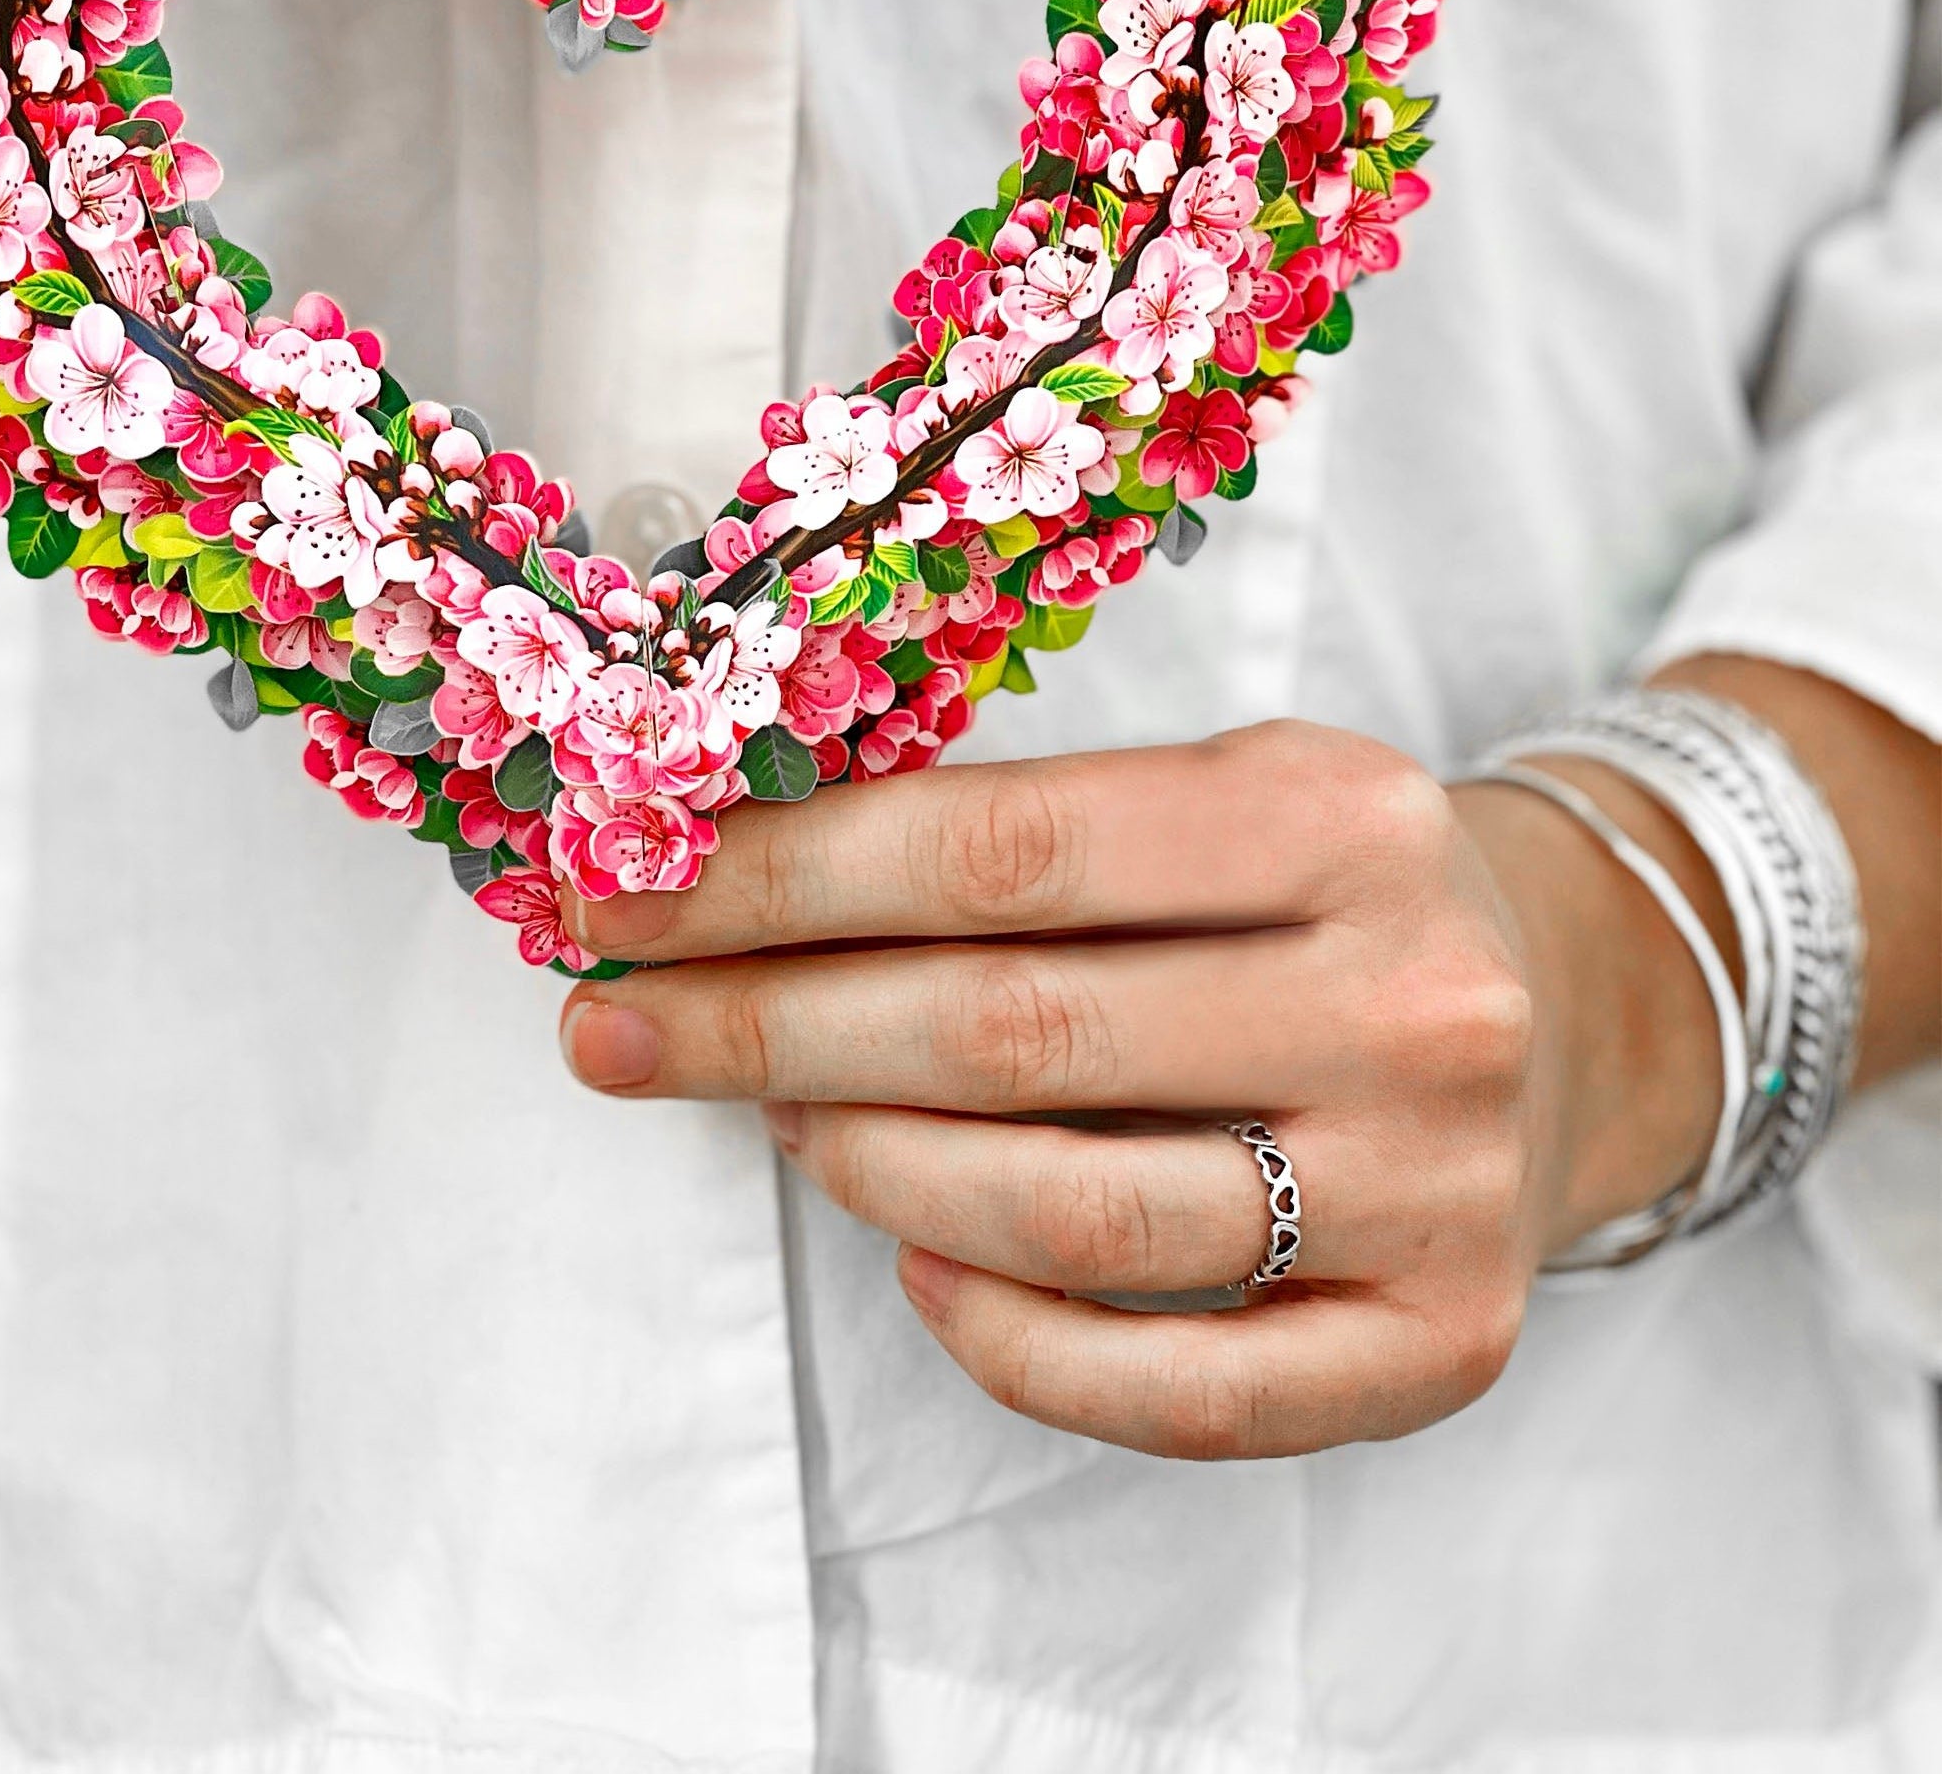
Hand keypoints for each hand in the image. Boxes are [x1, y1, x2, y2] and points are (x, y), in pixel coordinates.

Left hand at [553, 721, 1729, 1460]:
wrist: (1565, 1010)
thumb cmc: (1313, 890)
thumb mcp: (1205, 792)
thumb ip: (1012, 832)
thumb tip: (722, 879)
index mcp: (1336, 811)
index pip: (996, 852)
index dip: (781, 882)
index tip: (625, 896)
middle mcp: (1408, 997)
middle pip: (1010, 1032)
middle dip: (767, 1026)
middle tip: (617, 1025)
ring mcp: (1436, 1185)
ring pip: (1075, 1216)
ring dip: (867, 1166)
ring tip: (764, 1115)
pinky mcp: (1440, 1344)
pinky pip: (1176, 1390)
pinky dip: (1010, 1338)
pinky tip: (917, 1261)